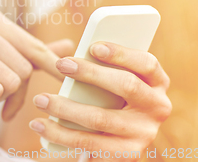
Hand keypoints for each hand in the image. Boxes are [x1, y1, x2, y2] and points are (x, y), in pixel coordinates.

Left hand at [29, 42, 171, 160]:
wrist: (115, 141)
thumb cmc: (109, 97)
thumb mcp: (113, 80)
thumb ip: (100, 63)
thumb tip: (66, 49)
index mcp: (157, 83)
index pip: (147, 63)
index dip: (122, 53)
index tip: (94, 47)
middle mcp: (157, 108)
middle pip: (126, 86)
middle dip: (90, 73)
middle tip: (60, 64)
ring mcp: (143, 135)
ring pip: (101, 119)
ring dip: (65, 108)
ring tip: (40, 99)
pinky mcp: (125, 155)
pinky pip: (88, 145)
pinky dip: (60, 134)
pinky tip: (40, 125)